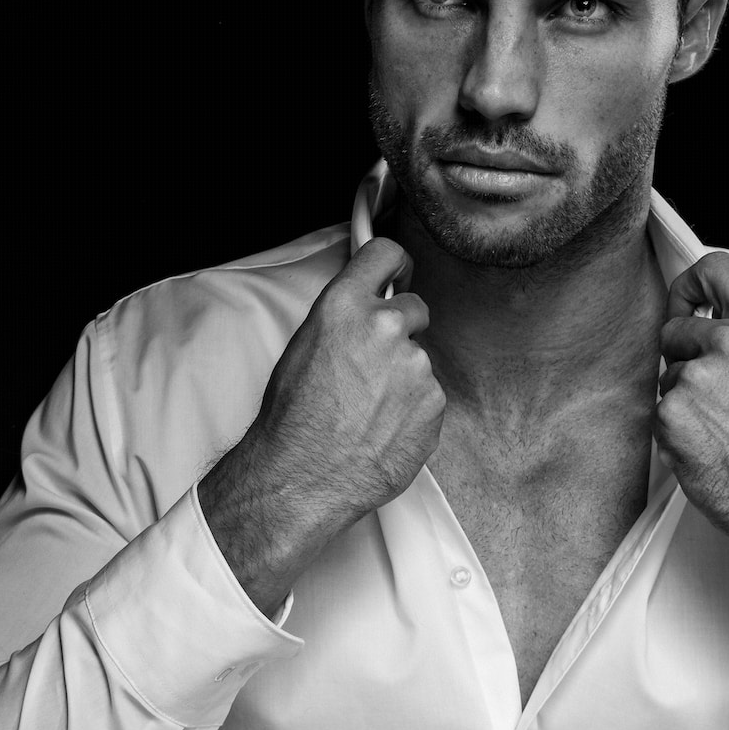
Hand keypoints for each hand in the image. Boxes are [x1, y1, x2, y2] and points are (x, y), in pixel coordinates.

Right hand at [199, 237, 442, 612]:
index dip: (394, 266)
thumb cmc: (294, 418)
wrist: (303, 476)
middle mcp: (385, 327)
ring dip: (404, 376)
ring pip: (419, 358)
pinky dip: (413, 409)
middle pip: (413, 308)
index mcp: (345, 306)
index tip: (398, 275)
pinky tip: (384, 426)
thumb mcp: (304, 346)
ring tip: (370, 407)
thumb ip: (343, 317)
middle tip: (373, 364)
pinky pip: (429, 395)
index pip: (386, 253)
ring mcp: (415, 365)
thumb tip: (365, 306)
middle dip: (400, 331)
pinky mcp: (434, 402)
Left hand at [656, 250, 728, 544]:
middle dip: (682, 359)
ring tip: (723, 432)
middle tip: (715, 399)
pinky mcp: (670, 412)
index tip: (686, 306)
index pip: (716, 268)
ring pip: (667, 377)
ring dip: (682, 401)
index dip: (690, 285)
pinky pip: (658, 412)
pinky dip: (674, 432)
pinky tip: (708, 449)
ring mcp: (696, 377)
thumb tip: (710, 324)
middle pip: (674, 330)